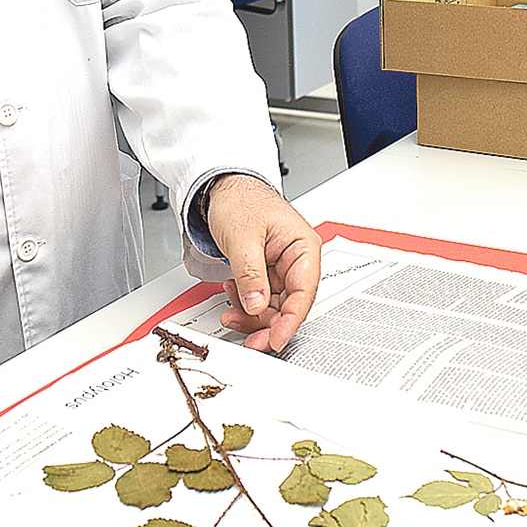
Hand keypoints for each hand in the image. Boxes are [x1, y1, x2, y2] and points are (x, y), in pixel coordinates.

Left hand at [203, 174, 320, 352]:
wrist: (222, 187)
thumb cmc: (240, 199)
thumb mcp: (243, 238)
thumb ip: (251, 274)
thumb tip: (257, 305)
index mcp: (303, 247)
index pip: (304, 293)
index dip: (290, 320)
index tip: (276, 339)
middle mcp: (296, 260)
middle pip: (289, 305)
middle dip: (266, 323)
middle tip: (249, 339)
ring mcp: (281, 268)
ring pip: (273, 306)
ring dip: (252, 315)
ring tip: (231, 312)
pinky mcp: (266, 273)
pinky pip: (260, 298)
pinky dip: (245, 303)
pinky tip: (232, 293)